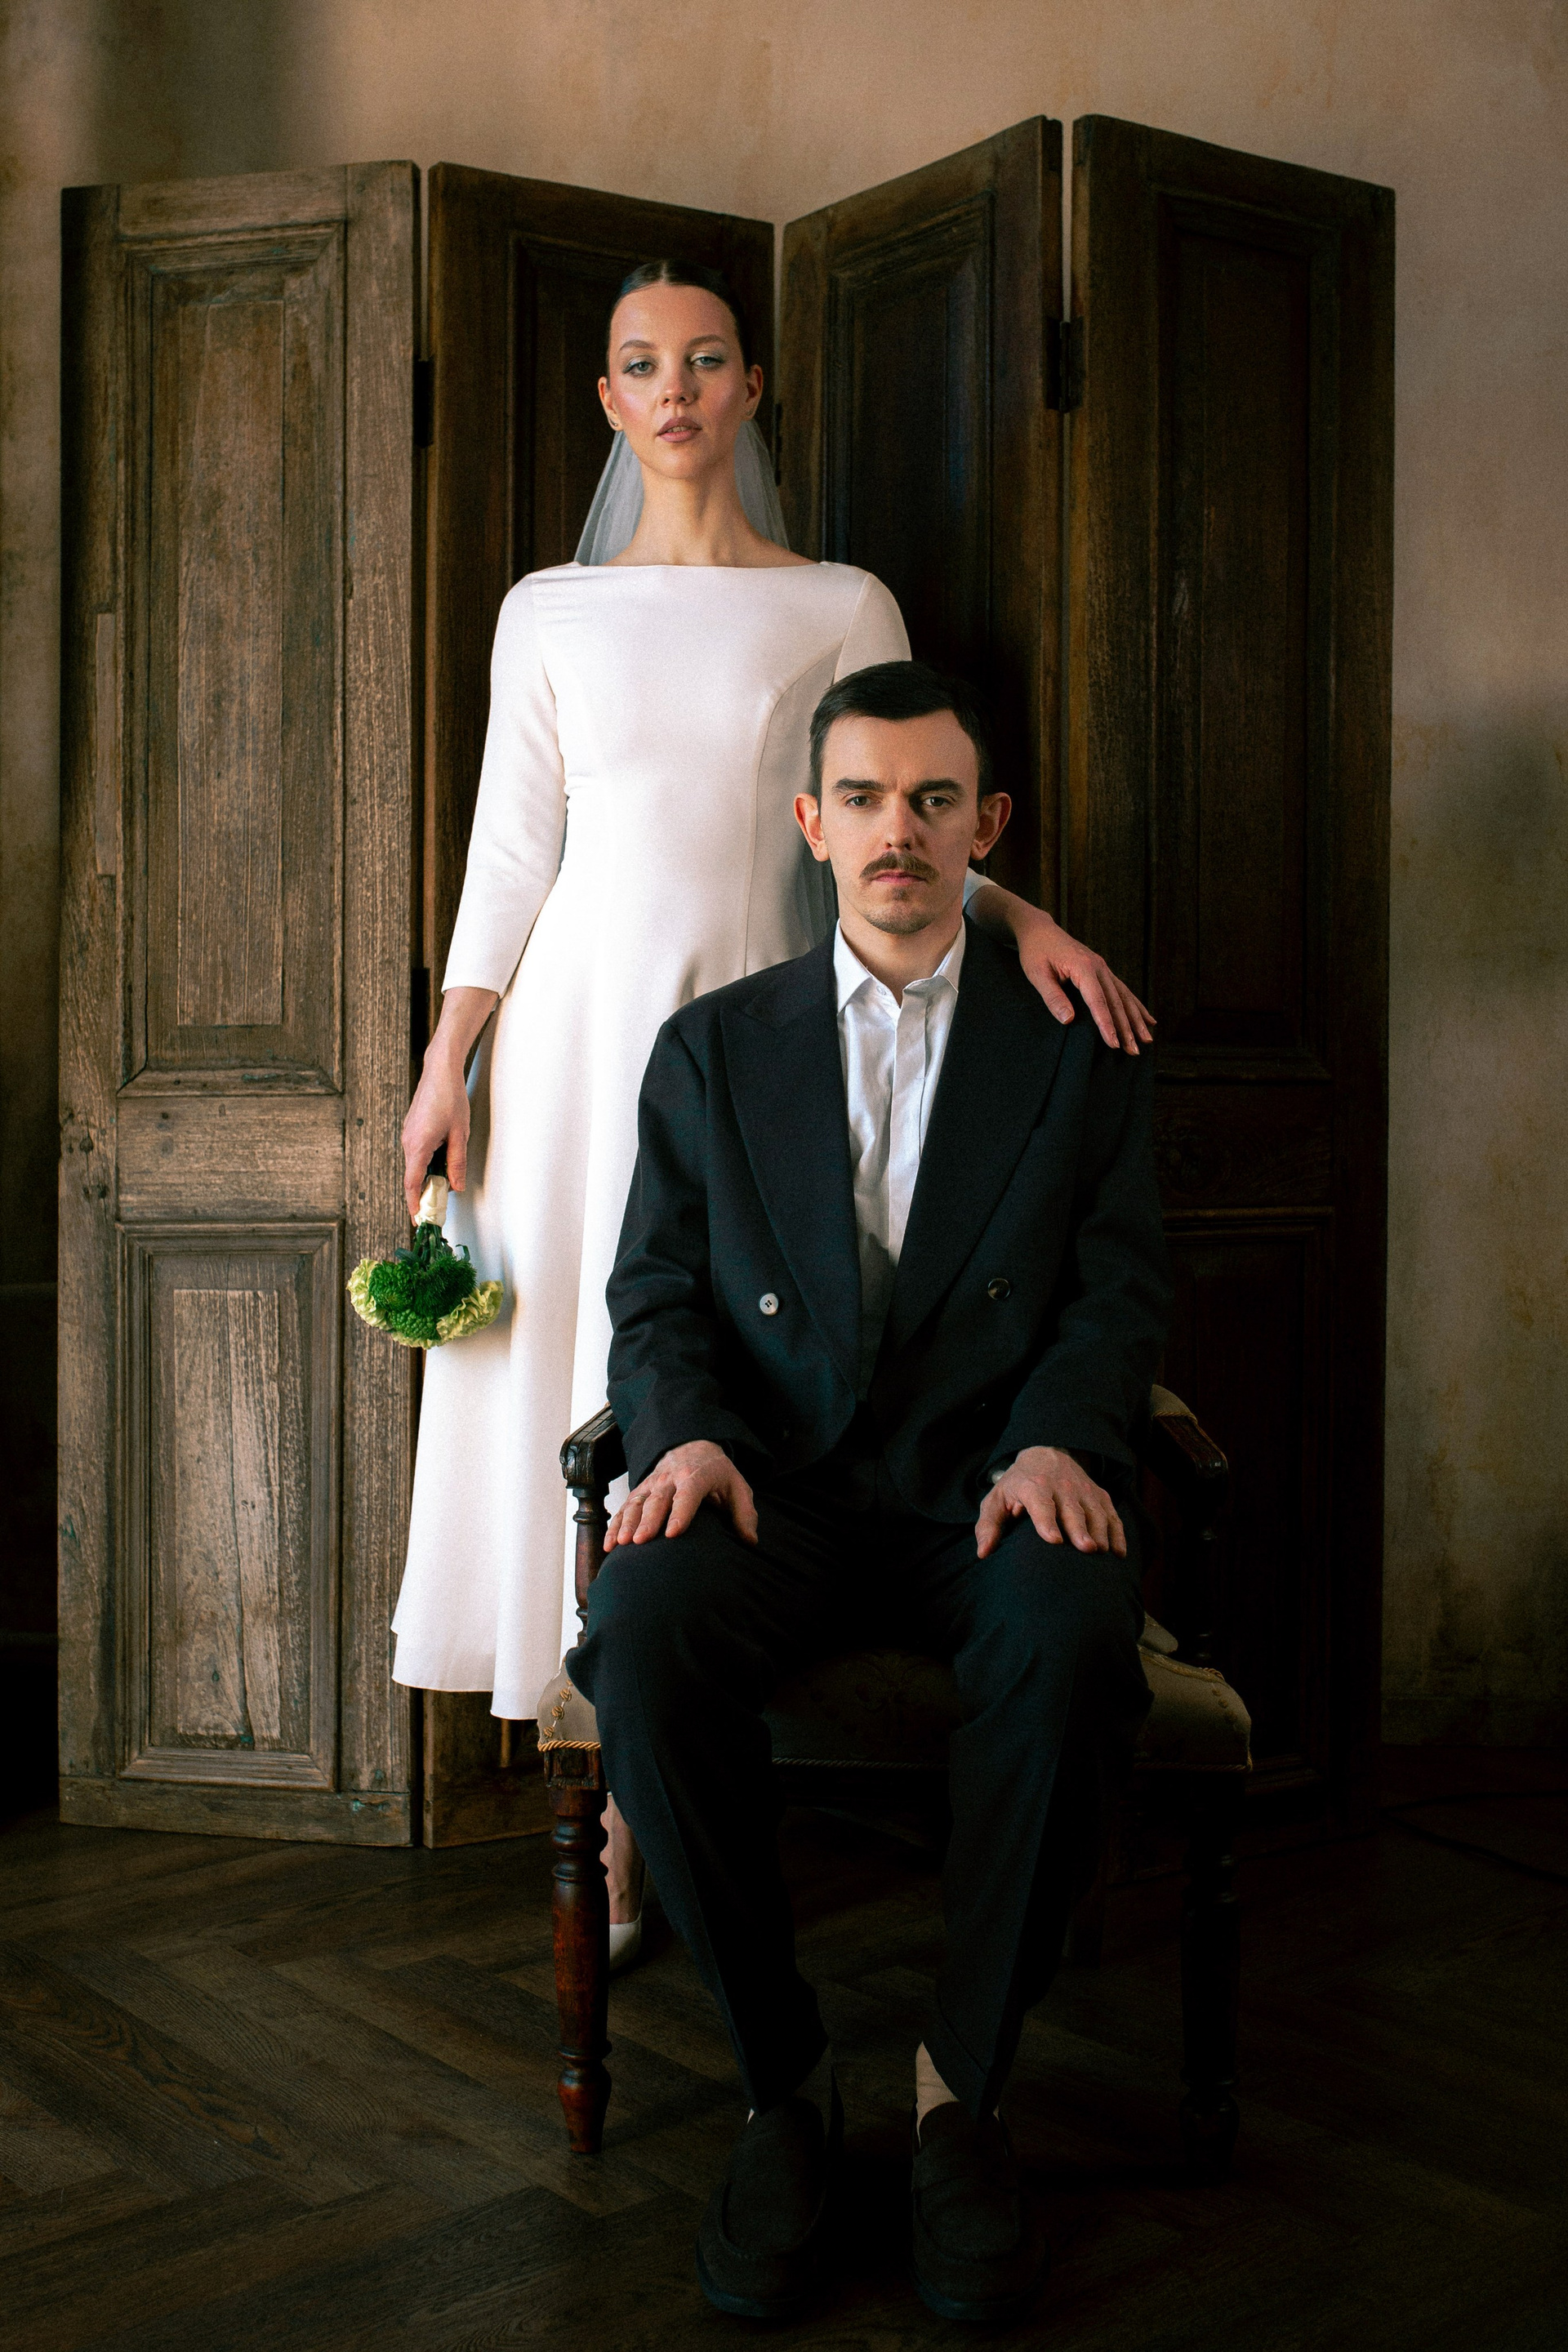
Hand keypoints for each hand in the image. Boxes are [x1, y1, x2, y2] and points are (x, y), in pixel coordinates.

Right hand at [400, 986, 495, 1220]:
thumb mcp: (460, 1134)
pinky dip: (426, 1163)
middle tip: (438, 1207)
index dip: (413, 1203)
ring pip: (416, 1164)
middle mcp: (408, 1141)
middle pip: (414, 1176)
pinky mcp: (412, 1129)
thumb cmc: (451, 1098)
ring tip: (444, 1186)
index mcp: (418, 1145)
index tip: (417, 1219)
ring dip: (428, 1177)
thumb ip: (457, 1163)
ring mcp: (408, 1134)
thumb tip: (456, 1187)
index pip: (412, 1183)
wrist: (440, 1071)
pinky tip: (442, 1163)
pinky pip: (417, 1153)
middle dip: (424, 1193)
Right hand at [605, 1441, 758, 1548]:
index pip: (688, 1494)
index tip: (673, 1533)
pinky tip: (610, 1545)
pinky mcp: (640, 1491)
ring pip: (636, 1503)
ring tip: (621, 1544)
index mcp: (696, 1476)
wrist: (692, 1447)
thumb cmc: (718, 1474)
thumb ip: (744, 1513)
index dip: (680, 1513)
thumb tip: (750, 1541)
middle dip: (647, 1521)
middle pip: (657, 1500)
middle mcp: (670, 1479)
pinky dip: (615, 1525)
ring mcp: (652, 1484)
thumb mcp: (737, 1486)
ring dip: (627, 1523)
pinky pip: (624, 1508)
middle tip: (640, 1542)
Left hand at [975, 1445, 1125, 1557]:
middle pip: (1073, 1510)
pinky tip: (1119, 1553)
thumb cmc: (1018, 1484)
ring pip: (1096, 1512)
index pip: (1041, 1503)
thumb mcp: (997, 1498)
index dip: (1047, 1521)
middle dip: (1081, 1529)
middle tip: (1087, 1549)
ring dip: (1102, 1532)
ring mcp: (1084, 1490)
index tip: (1055, 1540)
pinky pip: (1111, 1514)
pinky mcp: (1099, 1495)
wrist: (1046, 1452)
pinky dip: (1118, 1533)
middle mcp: (1062, 1486)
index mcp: (1034, 1485)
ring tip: (1103, 1552)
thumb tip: (983, 1552)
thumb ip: (988, 1525)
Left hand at [1015, 909, 1153, 1053]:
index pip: (1098, 1001)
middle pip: (1116, 1002)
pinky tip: (1148, 1019)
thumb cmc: (1035, 951)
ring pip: (1124, 997)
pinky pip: (1123, 990)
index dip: (1106, 1024)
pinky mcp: (1102, 970)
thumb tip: (1069, 1020)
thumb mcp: (1037, 974)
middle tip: (1134, 1051)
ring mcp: (1103, 968)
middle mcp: (1098, 966)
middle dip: (1127, 1028)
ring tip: (1146, 1040)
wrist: (1040, 930)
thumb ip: (1053, 997)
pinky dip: (1136, 1006)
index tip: (1113, 1044)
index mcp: (1083, 967)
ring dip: (1136, 1020)